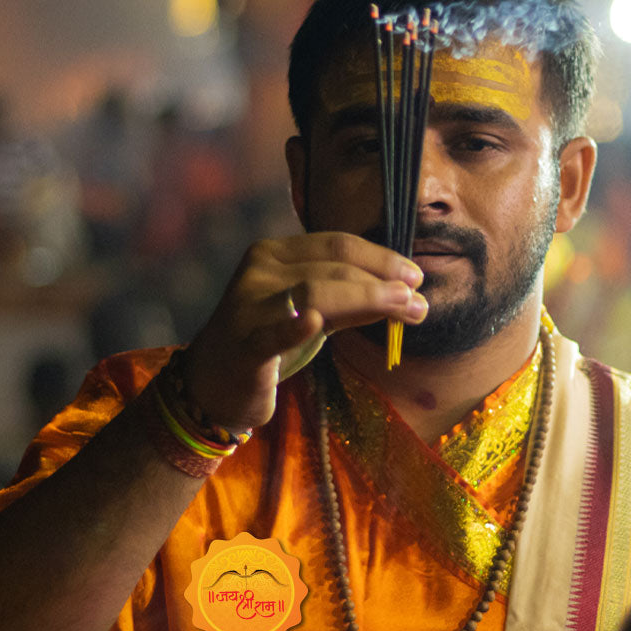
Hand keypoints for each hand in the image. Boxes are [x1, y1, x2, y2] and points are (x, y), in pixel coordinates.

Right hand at [182, 232, 426, 429]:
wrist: (211, 385)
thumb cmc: (266, 343)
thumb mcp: (312, 316)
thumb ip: (351, 303)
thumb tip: (407, 295)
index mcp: (275, 254)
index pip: (337, 245)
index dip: (380, 258)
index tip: (415, 275)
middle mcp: (260, 270)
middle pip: (332, 267)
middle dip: (383, 281)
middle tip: (419, 300)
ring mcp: (248, 305)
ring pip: (315, 292)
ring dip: (367, 298)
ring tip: (404, 310)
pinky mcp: (244, 345)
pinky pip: (272, 333)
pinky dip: (293, 327)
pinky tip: (315, 322)